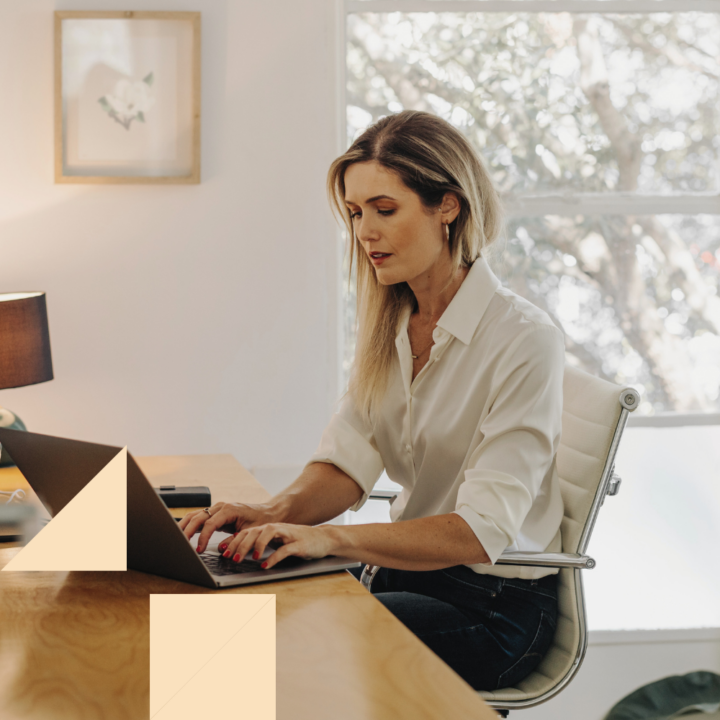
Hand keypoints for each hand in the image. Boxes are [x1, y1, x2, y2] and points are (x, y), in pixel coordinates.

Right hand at [179, 501, 279, 552]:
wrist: (268, 512)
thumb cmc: (261, 521)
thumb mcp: (250, 532)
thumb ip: (235, 540)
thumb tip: (221, 549)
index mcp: (229, 509)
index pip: (209, 523)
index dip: (202, 537)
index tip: (198, 550)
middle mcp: (220, 506)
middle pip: (198, 516)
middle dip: (187, 530)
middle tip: (180, 544)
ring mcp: (217, 508)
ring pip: (195, 514)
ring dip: (185, 525)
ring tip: (176, 538)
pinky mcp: (215, 513)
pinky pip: (199, 517)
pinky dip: (190, 524)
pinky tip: (183, 533)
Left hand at [218, 523, 337, 569]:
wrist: (323, 538)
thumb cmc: (298, 542)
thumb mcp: (277, 542)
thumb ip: (261, 545)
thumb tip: (238, 553)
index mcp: (269, 529)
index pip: (248, 532)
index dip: (234, 541)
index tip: (224, 552)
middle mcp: (276, 529)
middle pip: (254, 532)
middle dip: (241, 544)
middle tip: (233, 557)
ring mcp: (288, 535)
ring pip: (267, 534)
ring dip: (257, 546)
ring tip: (250, 558)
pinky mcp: (298, 544)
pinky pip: (284, 550)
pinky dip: (273, 558)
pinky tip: (265, 565)